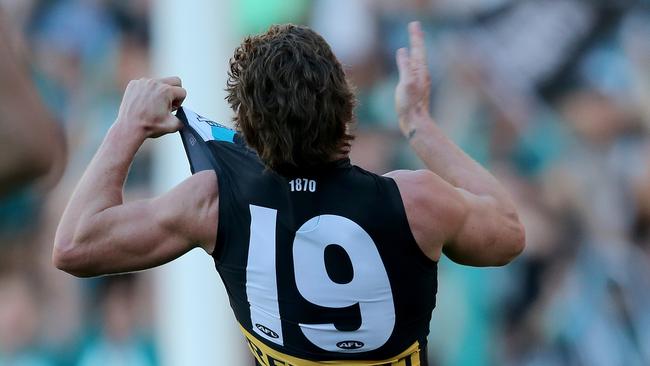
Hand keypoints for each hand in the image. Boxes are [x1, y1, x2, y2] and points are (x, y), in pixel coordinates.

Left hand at [116, 77, 186, 137]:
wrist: (129, 127)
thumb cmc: (150, 126)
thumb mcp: (173, 126)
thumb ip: (183, 120)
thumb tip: (185, 118)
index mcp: (166, 91)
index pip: (182, 92)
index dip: (179, 103)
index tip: (171, 110)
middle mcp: (155, 82)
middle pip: (175, 81)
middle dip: (175, 92)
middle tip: (167, 104)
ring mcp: (143, 82)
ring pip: (160, 82)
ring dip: (160, 91)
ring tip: (153, 105)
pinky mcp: (134, 83)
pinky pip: (146, 83)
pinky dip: (148, 92)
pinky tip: (144, 103)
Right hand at [395, 22, 431, 137]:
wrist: (415, 122)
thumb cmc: (409, 105)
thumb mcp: (405, 84)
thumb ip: (405, 67)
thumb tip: (402, 50)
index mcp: (420, 71)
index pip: (418, 49)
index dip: (415, 37)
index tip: (414, 24)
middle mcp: (422, 74)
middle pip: (419, 52)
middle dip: (416, 39)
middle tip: (415, 27)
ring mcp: (420, 81)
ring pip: (418, 60)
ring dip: (416, 49)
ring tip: (414, 41)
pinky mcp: (416, 87)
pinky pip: (414, 68)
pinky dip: (412, 61)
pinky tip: (410, 63)